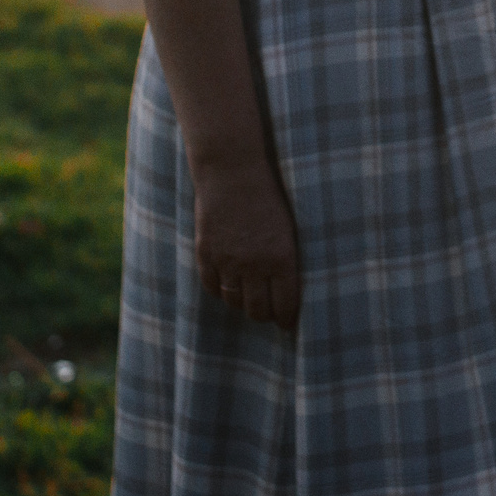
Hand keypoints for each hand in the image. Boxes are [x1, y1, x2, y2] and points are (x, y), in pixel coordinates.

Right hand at [193, 159, 299, 326]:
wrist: (233, 171)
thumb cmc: (269, 195)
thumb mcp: (288, 227)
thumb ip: (286, 258)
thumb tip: (289, 288)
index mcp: (282, 258)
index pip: (285, 304)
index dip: (286, 319)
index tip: (287, 324)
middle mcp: (254, 265)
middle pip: (257, 310)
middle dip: (265, 316)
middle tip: (268, 314)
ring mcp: (227, 261)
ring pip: (234, 301)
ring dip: (242, 304)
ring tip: (248, 299)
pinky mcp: (206, 254)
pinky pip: (211, 287)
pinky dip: (219, 291)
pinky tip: (227, 285)